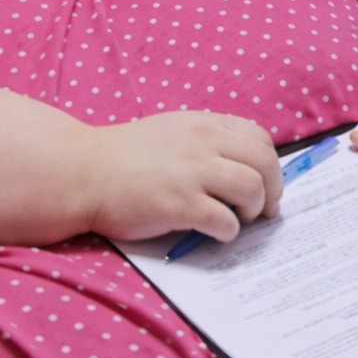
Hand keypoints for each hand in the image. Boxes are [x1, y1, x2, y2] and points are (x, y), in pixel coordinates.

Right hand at [79, 112, 282, 242]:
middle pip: (264, 162)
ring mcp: (192, 173)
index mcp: (203, 124)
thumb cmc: (123, 157)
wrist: (83, 172)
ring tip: (239, 219)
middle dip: (274, 189)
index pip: (259, 138)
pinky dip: (229, 231)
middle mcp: (203, 143)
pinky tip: (213, 232)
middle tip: (265, 210)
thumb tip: (240, 167)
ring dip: (255, 209)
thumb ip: (206, 142)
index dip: (269, 163)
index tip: (265, 182)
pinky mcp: (181, 205)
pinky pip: (226, 220)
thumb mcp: (171, 132)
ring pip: (253, 188)